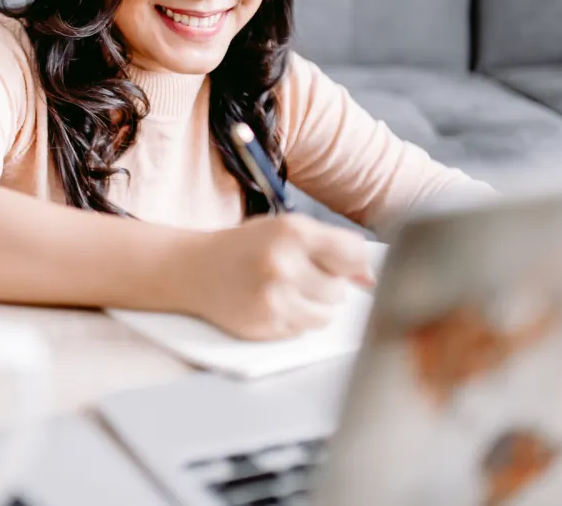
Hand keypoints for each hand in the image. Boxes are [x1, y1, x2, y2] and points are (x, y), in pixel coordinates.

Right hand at [170, 213, 374, 340]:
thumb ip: (331, 247)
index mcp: (293, 231)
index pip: (354, 254)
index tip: (339, 266)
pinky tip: (268, 304)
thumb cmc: (245, 247)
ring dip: (311, 308)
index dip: (350, 264)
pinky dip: (291, 321)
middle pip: (339, 290)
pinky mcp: (264, 324)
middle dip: (323, 286)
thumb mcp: (284, 230)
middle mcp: (284, 263)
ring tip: (283, 292)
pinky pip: (301, 331)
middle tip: (294, 276)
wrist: (191, 268)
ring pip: (325, 316)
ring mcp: (273, 297)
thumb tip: (371, 279)